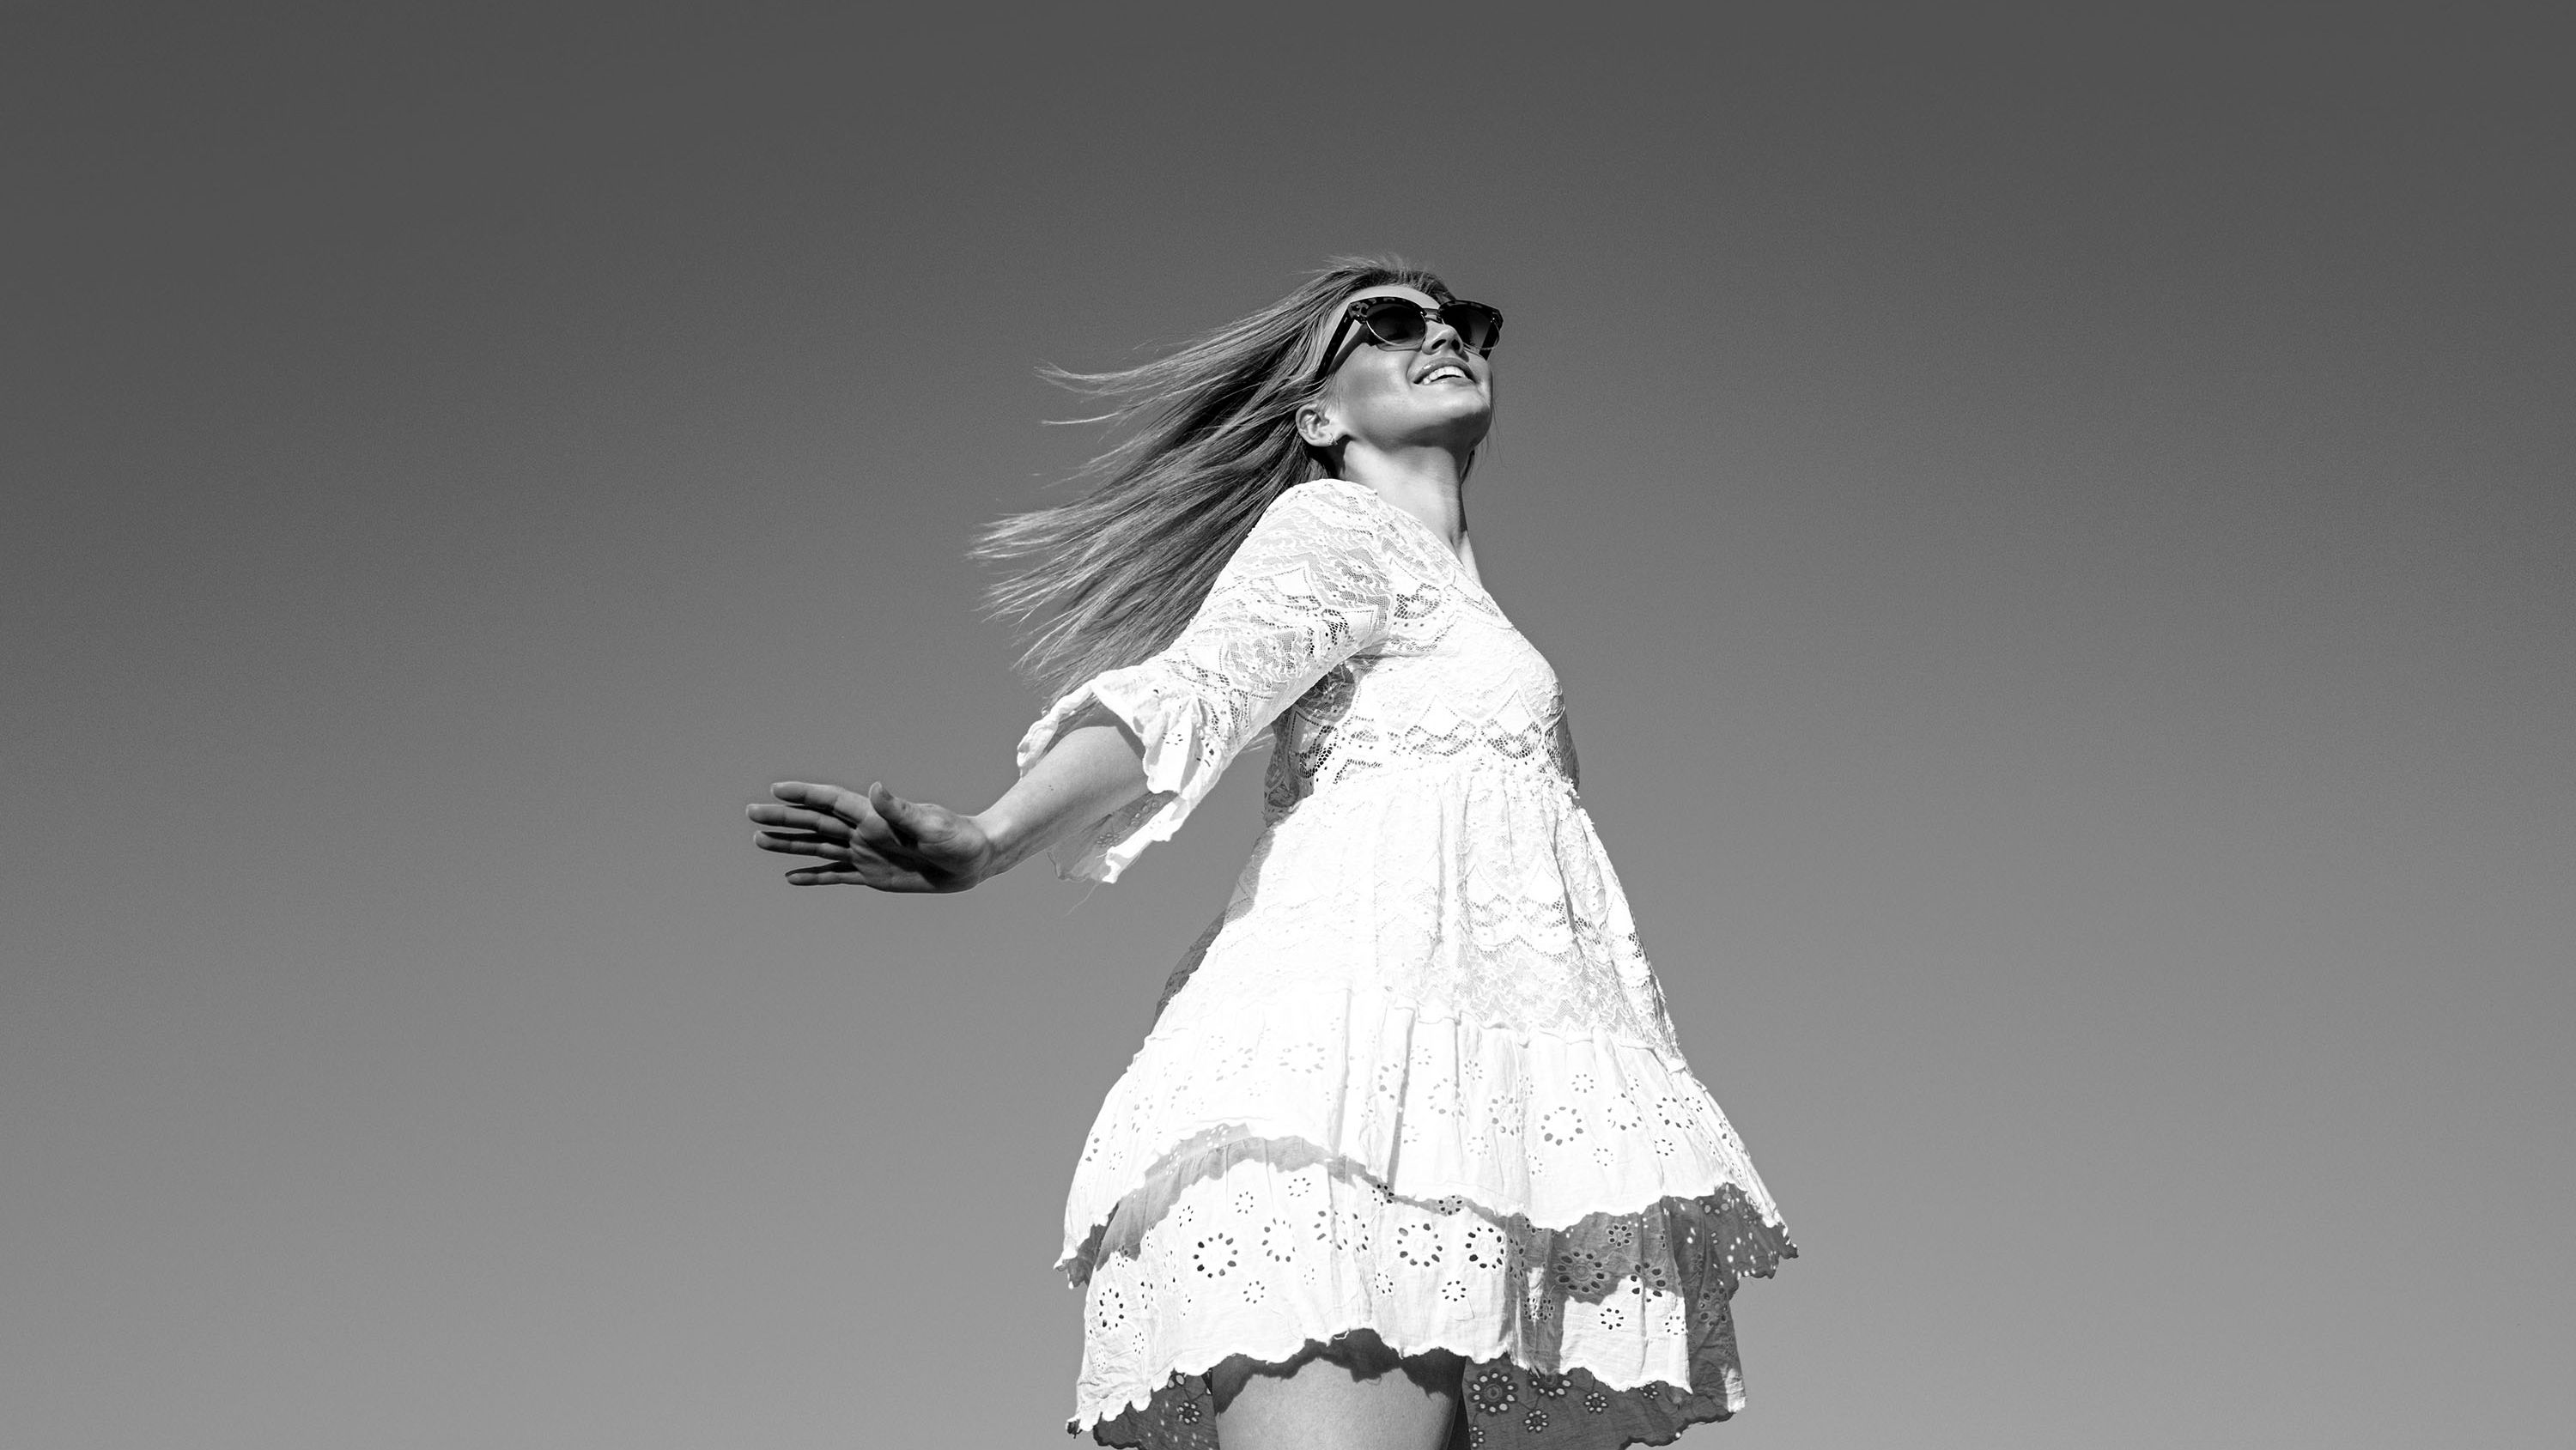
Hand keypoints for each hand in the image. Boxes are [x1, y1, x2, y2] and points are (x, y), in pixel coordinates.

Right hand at [747, 781, 996, 891]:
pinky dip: (814, 875)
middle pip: (815, 823)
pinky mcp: (874, 875)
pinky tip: (791, 876)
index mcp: (875, 817)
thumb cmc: (959, 838)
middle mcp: (865, 832)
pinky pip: (837, 875)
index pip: (832, 801)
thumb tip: (877, 788)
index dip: (804, 795)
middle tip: (751, 813)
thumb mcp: (931, 825)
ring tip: (759, 839)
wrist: (976, 858)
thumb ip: (901, 810)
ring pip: (819, 847)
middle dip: (784, 819)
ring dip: (790, 844)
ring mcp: (867, 853)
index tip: (776, 789)